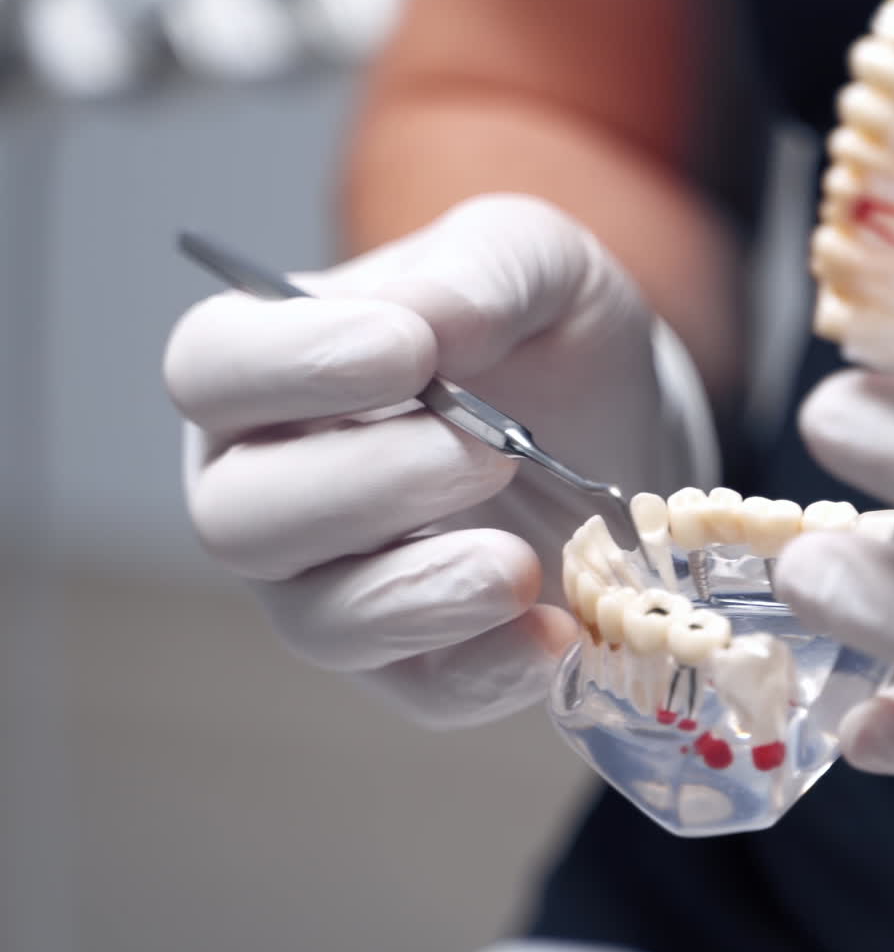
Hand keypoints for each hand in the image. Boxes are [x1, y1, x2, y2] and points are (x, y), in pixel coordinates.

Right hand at [164, 195, 712, 728]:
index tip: (411, 352)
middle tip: (491, 453)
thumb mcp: (536, 262)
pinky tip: (553, 630)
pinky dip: (487, 667)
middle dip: (368, 486)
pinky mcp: (416, 660)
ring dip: (419, 592)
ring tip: (521, 562)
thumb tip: (429, 322)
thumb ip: (481, 273)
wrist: (624, 428)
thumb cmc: (547, 334)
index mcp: (274, 367)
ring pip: (319, 621)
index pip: (212, 368)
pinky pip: (423, 689)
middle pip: (241, 516)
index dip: (293, 365)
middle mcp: (275, 485)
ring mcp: (336, 584)